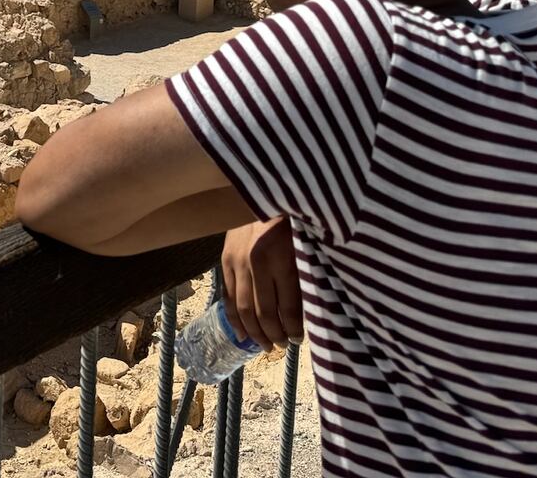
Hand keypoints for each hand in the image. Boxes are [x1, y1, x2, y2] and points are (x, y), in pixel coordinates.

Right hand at [221, 216, 302, 349]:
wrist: (265, 190)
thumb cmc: (295, 218)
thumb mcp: (307, 245)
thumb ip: (306, 276)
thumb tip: (310, 312)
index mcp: (280, 258)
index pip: (288, 307)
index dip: (294, 328)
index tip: (299, 339)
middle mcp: (255, 261)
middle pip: (264, 312)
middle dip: (274, 334)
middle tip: (282, 346)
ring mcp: (237, 260)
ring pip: (244, 308)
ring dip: (255, 331)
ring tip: (266, 345)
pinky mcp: (225, 258)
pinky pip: (228, 295)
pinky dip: (234, 318)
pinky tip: (242, 333)